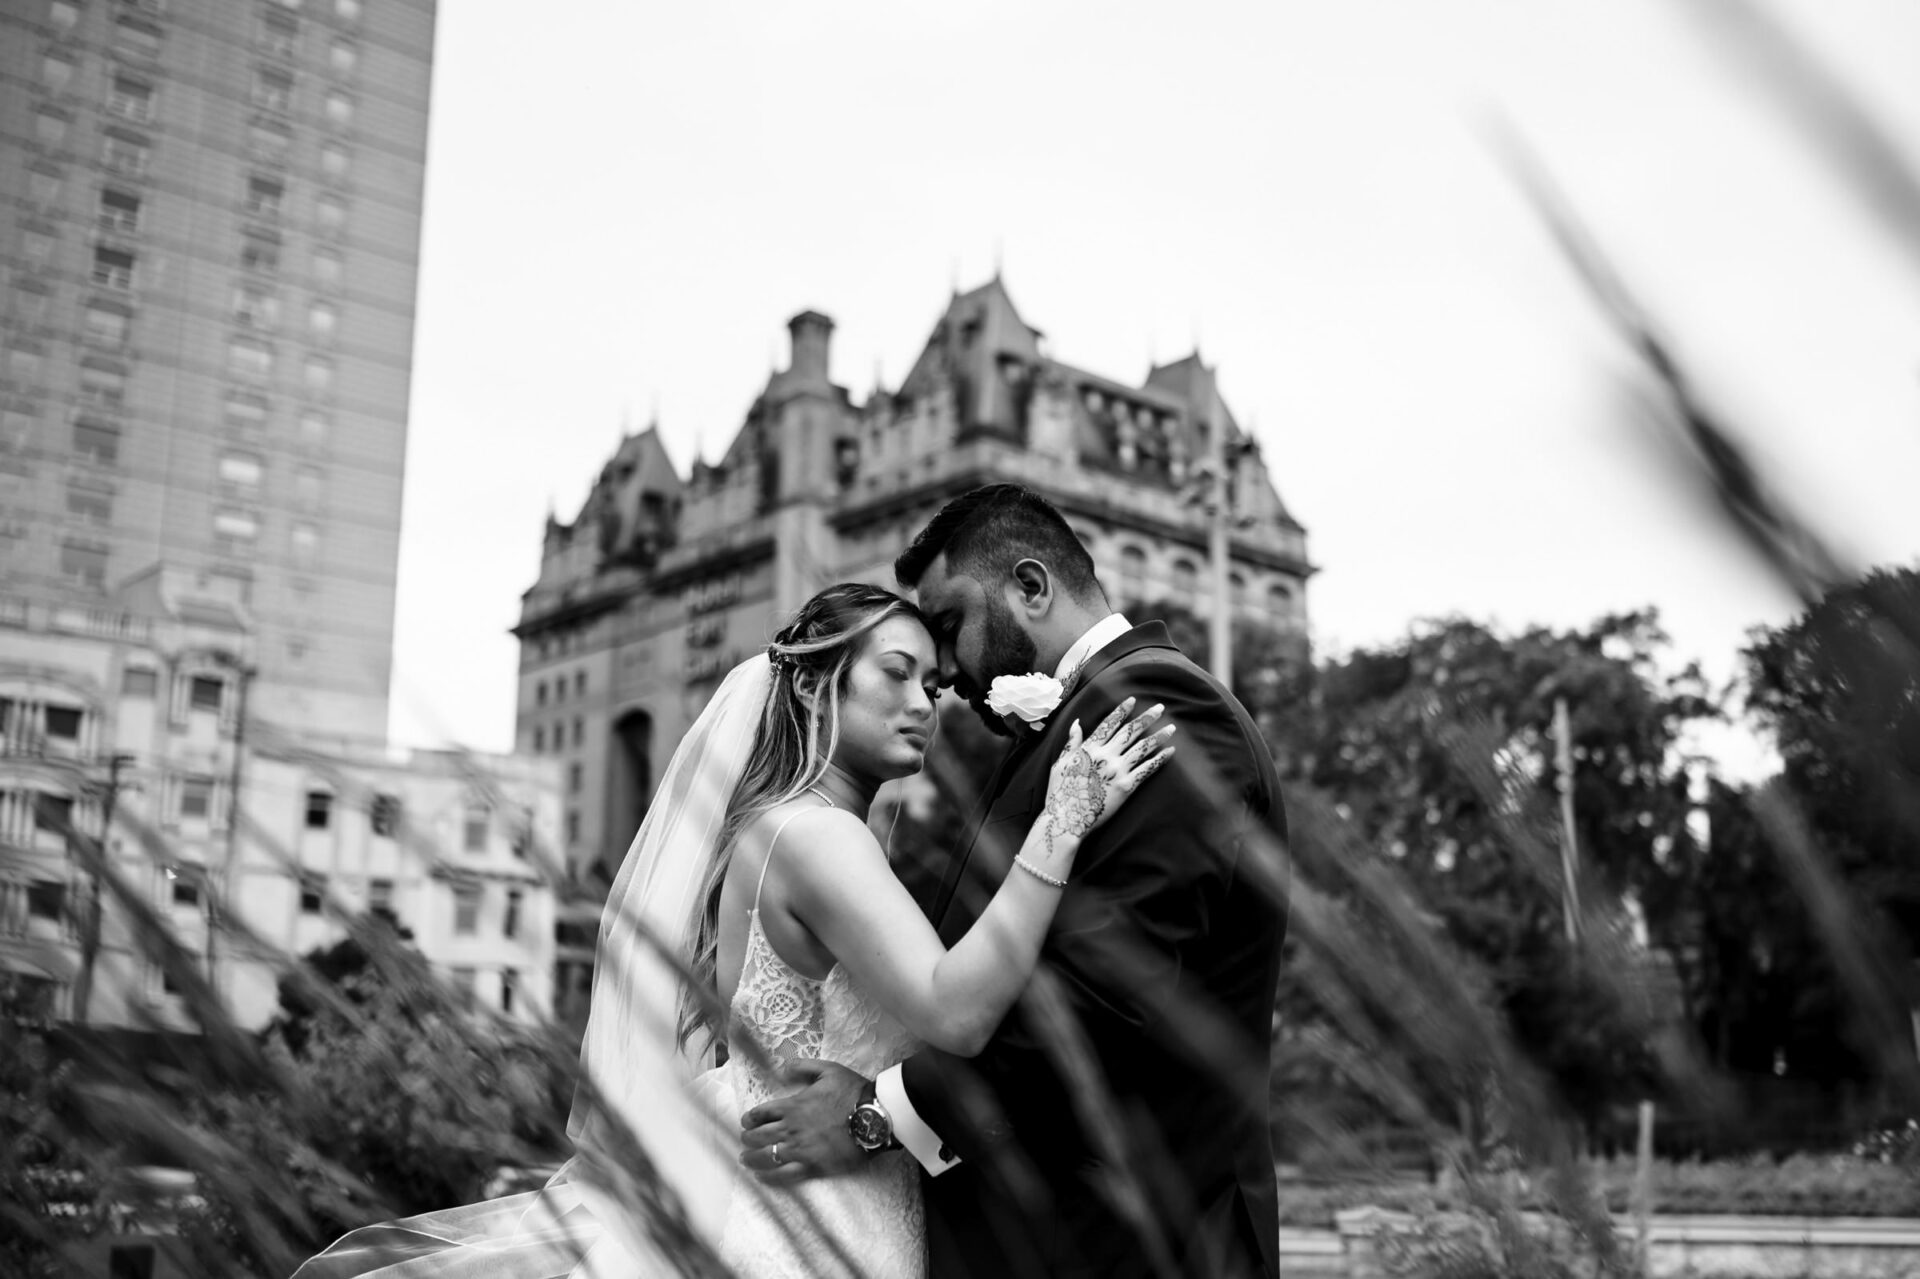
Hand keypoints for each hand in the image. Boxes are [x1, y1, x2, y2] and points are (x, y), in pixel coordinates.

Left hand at [738, 1058, 868, 1183]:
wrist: (873, 1117)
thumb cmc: (852, 1092)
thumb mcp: (827, 1069)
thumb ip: (802, 1066)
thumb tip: (781, 1068)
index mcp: (793, 1106)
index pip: (761, 1113)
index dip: (749, 1118)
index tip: (746, 1122)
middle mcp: (791, 1128)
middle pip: (759, 1136)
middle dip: (748, 1138)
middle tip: (745, 1140)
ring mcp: (800, 1149)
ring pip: (767, 1156)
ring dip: (752, 1158)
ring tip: (746, 1159)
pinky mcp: (812, 1166)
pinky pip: (784, 1175)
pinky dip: (769, 1176)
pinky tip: (761, 1177)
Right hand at [1038, 699, 1175, 857]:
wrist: (1068, 818)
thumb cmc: (1060, 792)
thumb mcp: (1061, 762)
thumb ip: (1072, 742)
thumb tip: (1076, 722)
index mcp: (1089, 748)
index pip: (1109, 724)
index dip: (1122, 711)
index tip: (1133, 700)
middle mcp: (1105, 755)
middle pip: (1130, 732)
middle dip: (1146, 718)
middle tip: (1160, 707)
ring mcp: (1117, 770)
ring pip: (1142, 748)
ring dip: (1158, 736)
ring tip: (1172, 728)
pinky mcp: (1127, 786)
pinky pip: (1147, 769)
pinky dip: (1160, 759)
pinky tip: (1171, 751)